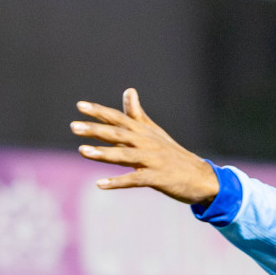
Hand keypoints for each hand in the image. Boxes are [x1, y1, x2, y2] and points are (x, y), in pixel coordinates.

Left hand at [72, 89, 219, 203]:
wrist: (201, 177)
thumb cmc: (174, 155)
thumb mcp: (155, 132)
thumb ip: (137, 114)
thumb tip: (128, 90)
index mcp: (145, 132)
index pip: (119, 118)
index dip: (100, 112)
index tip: (80, 106)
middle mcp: (147, 143)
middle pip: (119, 134)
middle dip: (96, 130)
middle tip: (74, 126)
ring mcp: (153, 161)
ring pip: (125, 155)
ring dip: (104, 153)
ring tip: (83, 151)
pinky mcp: (157, 178)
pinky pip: (134, 180)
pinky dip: (117, 182)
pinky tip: (100, 184)